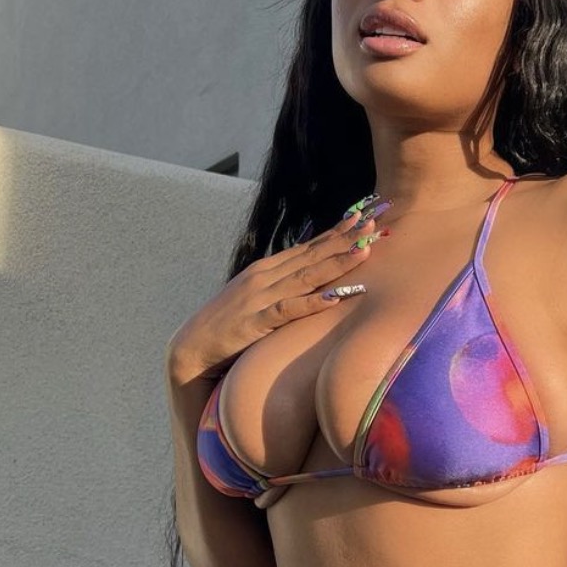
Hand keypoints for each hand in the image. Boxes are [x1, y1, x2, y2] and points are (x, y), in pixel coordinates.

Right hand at [166, 198, 390, 384]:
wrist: (192, 348)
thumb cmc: (228, 326)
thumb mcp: (256, 298)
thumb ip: (281, 286)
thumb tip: (310, 279)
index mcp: (266, 270)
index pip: (307, 247)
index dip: (336, 233)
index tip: (362, 218)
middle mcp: (265, 278)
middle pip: (312, 255)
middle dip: (344, 239)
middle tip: (374, 223)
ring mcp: (260, 298)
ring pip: (306, 277)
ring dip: (336, 263)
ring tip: (364, 251)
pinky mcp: (255, 323)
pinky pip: (288, 311)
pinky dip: (312, 302)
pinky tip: (333, 297)